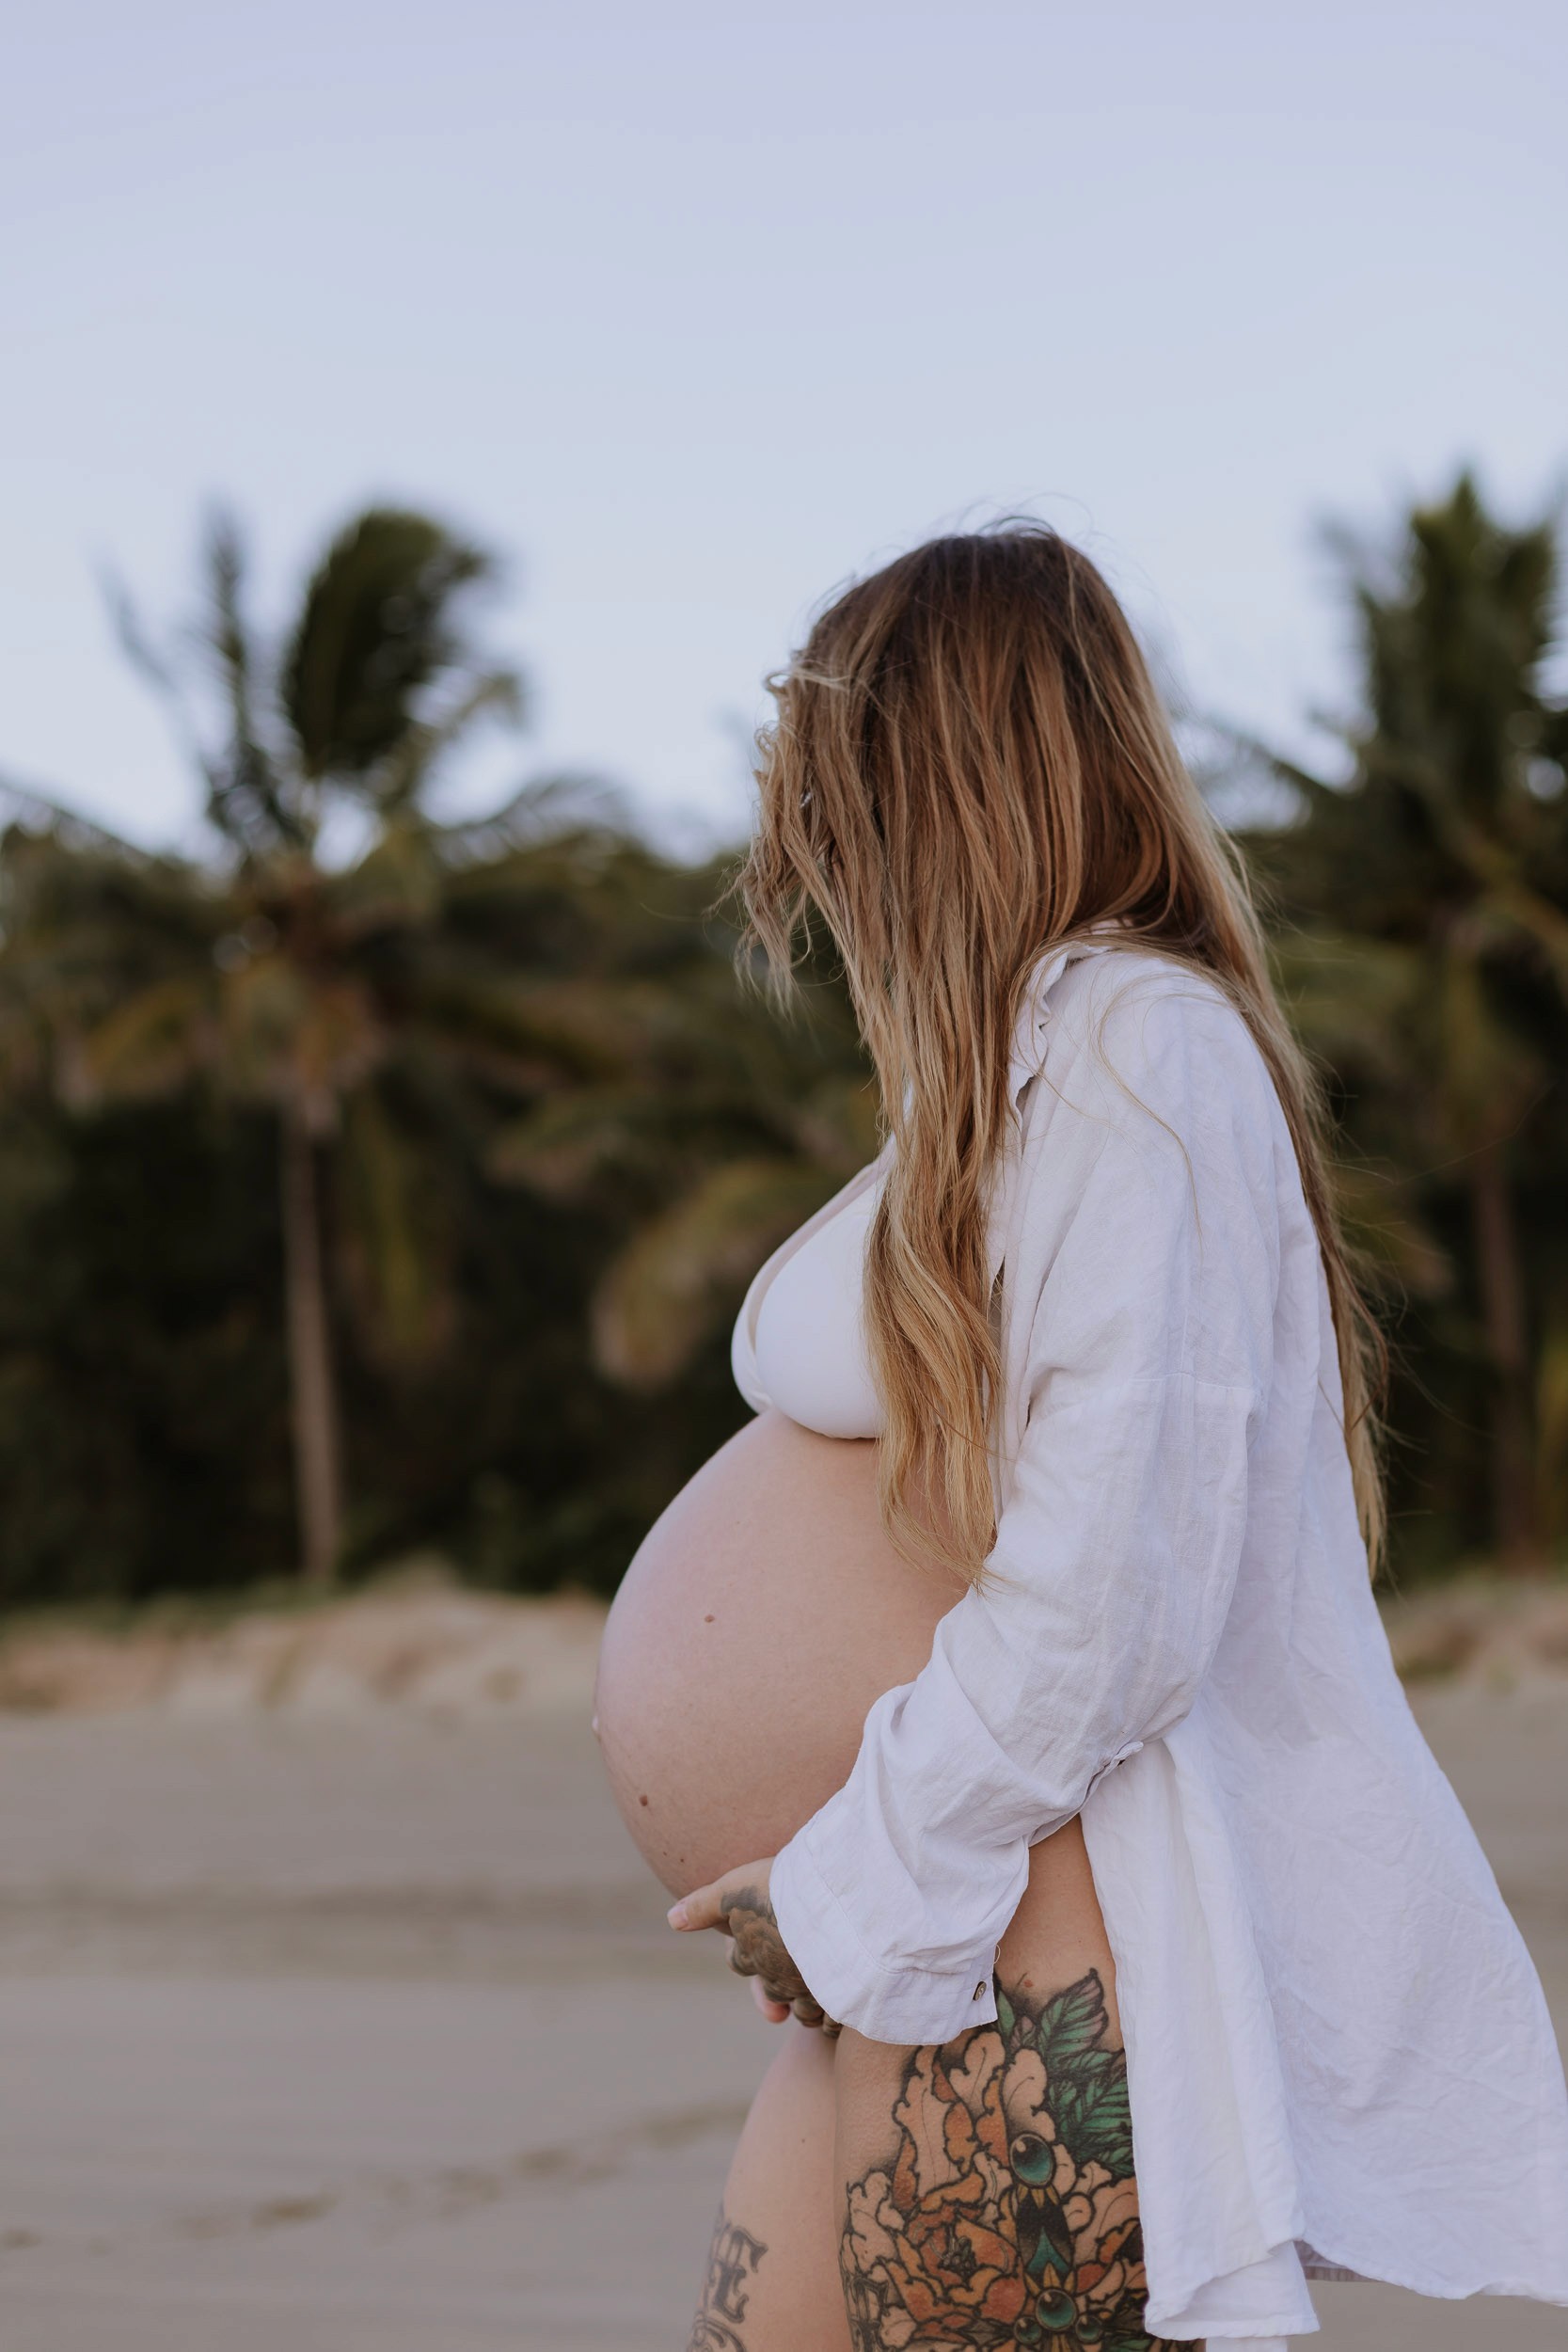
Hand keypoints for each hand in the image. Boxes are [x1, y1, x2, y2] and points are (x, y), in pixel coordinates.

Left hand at [668, 1858, 840, 2036]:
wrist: (828, 1906)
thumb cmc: (778, 1891)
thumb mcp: (735, 1888)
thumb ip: (704, 1906)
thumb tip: (672, 1920)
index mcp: (751, 1954)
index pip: (740, 1961)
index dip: (746, 1957)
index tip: (752, 1953)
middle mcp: (778, 1980)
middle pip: (774, 1993)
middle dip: (778, 1990)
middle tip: (787, 1989)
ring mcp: (811, 1993)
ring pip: (805, 2012)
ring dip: (808, 2006)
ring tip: (818, 1996)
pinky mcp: (841, 2001)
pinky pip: (836, 2022)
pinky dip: (837, 2019)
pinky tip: (843, 2009)